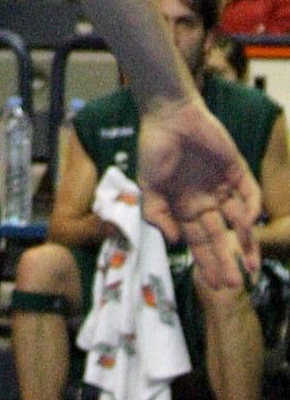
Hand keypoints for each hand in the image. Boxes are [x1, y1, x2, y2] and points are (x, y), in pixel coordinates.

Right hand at [140, 93, 261, 287]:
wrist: (169, 114)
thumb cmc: (155, 148)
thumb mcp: (148, 185)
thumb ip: (157, 214)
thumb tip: (175, 242)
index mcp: (185, 206)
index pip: (199, 242)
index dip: (207, 263)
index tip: (215, 286)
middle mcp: (206, 201)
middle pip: (220, 238)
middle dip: (226, 262)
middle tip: (233, 286)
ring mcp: (223, 187)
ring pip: (239, 223)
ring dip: (246, 244)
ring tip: (250, 268)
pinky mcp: (238, 171)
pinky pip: (249, 195)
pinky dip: (251, 210)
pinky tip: (246, 223)